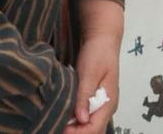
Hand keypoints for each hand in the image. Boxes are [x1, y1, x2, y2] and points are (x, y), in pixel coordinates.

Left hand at [65, 0, 120, 132]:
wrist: (103, 39)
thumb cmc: (98, 53)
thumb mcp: (90, 72)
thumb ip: (85, 95)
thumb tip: (82, 119)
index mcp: (109, 102)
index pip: (94, 128)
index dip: (77, 133)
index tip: (59, 129)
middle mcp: (106, 108)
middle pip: (92, 131)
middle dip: (74, 133)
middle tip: (53, 126)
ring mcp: (101, 105)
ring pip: (88, 126)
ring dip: (73, 128)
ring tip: (55, 122)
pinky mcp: (94, 100)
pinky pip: (85, 117)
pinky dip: (73, 120)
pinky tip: (61, 115)